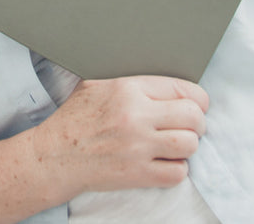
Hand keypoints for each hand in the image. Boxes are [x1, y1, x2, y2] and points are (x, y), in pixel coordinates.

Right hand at [32, 76, 207, 195]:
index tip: (197, 105)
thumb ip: (129, 80)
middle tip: (191, 126)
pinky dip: (177, 169)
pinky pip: (177, 173)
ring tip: (178, 144)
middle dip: (198, 122)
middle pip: (193, 116)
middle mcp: (137, 116)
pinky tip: (166, 162)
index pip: (182, 88)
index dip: (197, 98)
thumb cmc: (75, 118)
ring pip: (189, 144)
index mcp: (128, 88)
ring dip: (188, 146)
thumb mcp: (97, 84)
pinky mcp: (138, 174)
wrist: (56, 155)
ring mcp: (138, 147)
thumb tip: (159, 80)